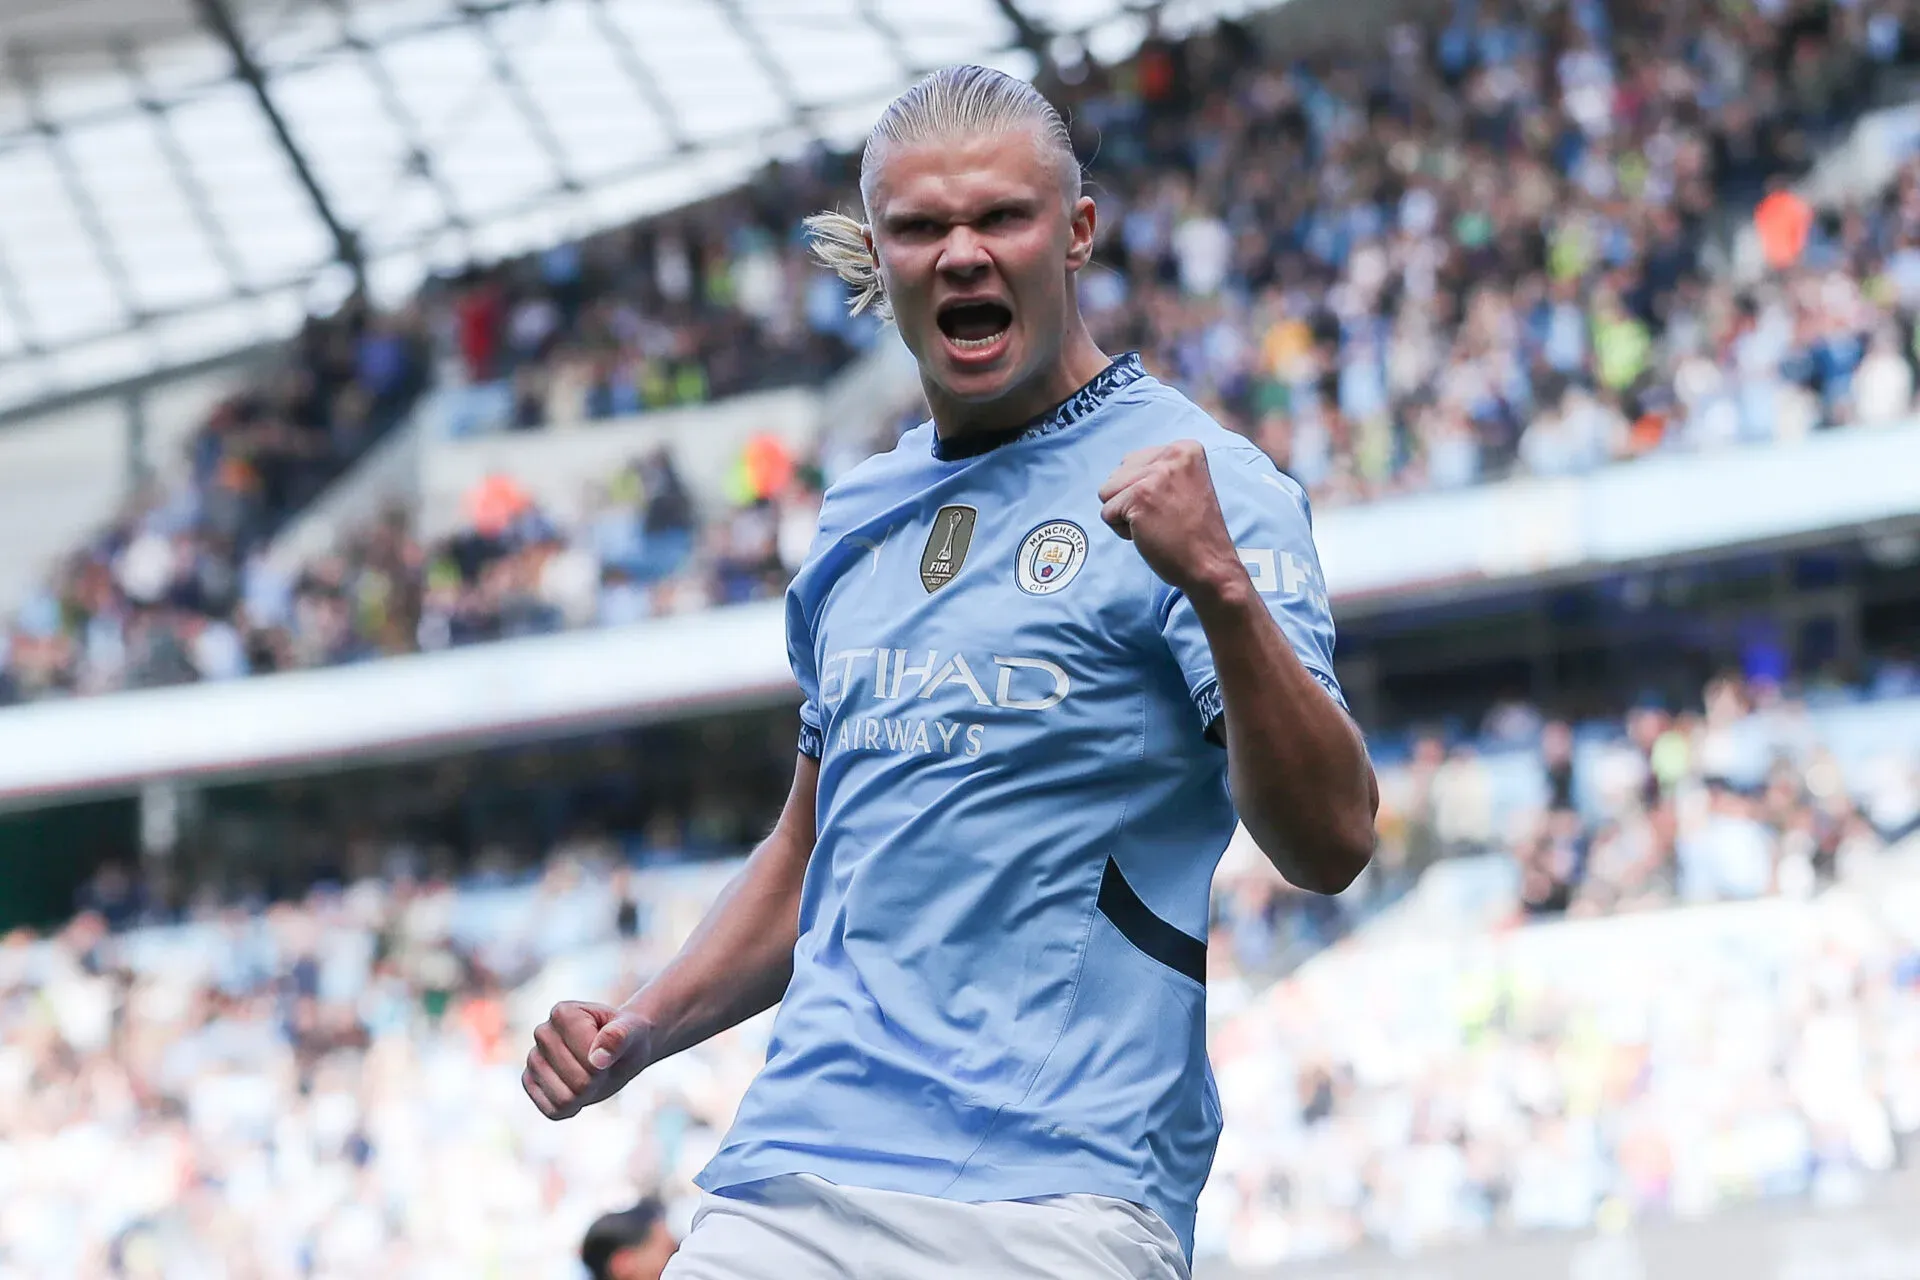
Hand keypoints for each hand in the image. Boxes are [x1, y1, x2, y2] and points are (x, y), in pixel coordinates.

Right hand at [522, 1000, 652, 1120]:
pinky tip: (578, 1089)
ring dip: (586, 1095)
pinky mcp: (530, 1081)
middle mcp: (543, 1033)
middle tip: (603, 1065)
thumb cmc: (628, 1036)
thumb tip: (597, 1059)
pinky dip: (572, 1107)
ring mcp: (533, 1058)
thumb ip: (618, 1037)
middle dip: (598, 1080)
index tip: (609, 1050)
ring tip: (590, 1075)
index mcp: (563, 1013)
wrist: (621, 1050)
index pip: (587, 1058)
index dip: (605, 1063)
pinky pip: (552, 1111)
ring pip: (563, 1099)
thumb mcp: (634, 1031)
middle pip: (577, 1082)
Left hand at [1098, 440, 1246, 602]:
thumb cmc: (1194, 532)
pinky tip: (1150, 534)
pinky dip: (1122, 531)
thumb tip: (1120, 470)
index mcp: (1185, 448)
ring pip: (1107, 491)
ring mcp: (1155, 475)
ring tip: (1156, 524)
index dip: (1144, 490)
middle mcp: (1171, 454)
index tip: (1172, 505)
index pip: (1134, 461)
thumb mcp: (1183, 484)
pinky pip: (1107, 513)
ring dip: (1125, 515)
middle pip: (1117, 474)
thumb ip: (1157, 470)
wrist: (1210, 564)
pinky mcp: (1139, 497)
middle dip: (1131, 500)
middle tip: (1164, 517)